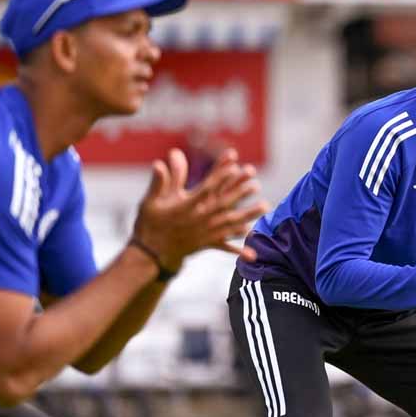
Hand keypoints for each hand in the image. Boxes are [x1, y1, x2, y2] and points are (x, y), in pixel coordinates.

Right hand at [131, 148, 269, 269]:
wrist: (149, 253)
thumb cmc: (150, 223)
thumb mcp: (151, 201)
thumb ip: (160, 182)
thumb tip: (159, 162)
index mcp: (186, 206)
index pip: (206, 188)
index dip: (220, 177)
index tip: (234, 166)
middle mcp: (198, 219)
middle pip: (223, 204)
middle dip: (240, 193)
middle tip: (256, 183)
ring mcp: (204, 233)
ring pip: (230, 223)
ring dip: (248, 214)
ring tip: (265, 206)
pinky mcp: (206, 244)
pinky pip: (225, 246)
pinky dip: (239, 248)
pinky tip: (254, 251)